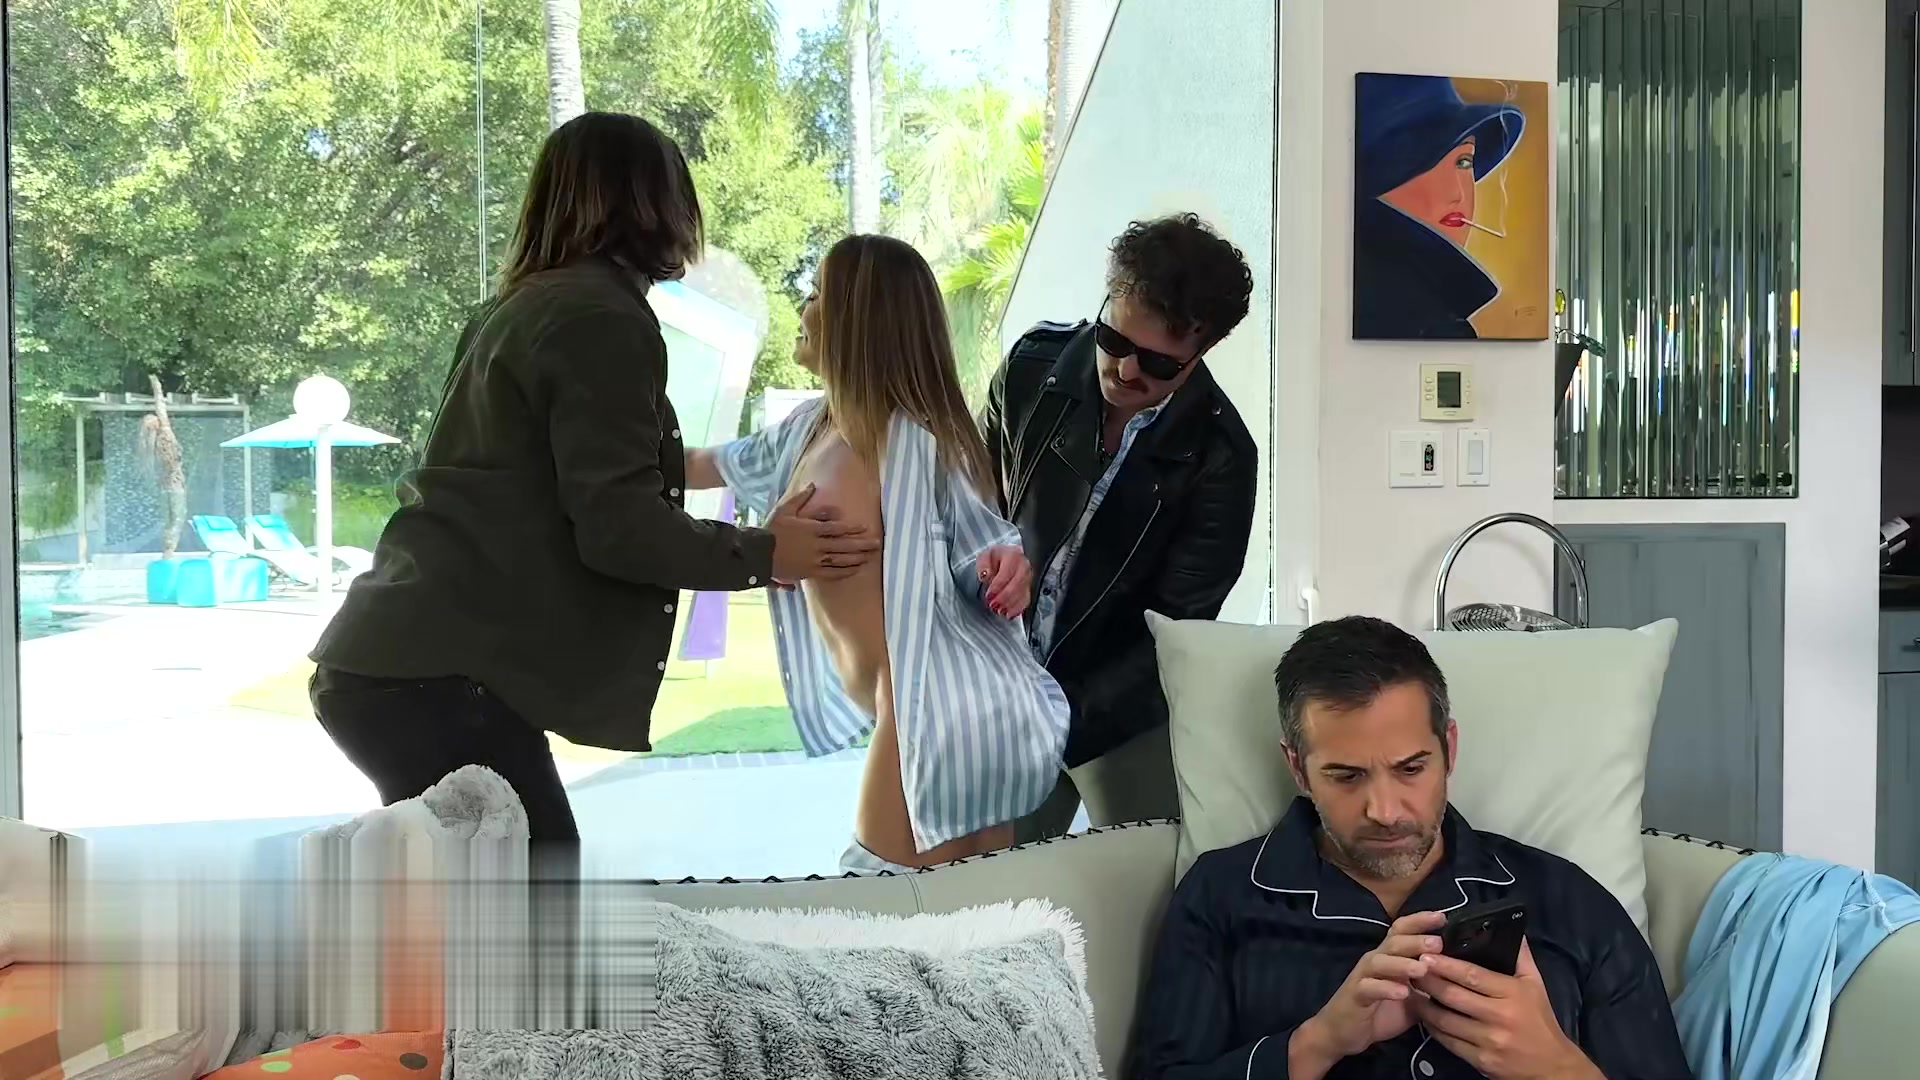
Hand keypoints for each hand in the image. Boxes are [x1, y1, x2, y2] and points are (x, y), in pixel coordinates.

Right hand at [768, 484, 879, 582]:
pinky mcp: (810, 573)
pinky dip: (844, 571)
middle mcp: (816, 545)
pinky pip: (831, 573)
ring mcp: (814, 561)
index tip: (864, 527)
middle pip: (843, 545)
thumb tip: (813, 485)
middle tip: (876, 543)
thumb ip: (801, 498)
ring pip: (840, 560)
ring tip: (870, 557)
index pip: (836, 528)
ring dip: (856, 558)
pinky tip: (854, 569)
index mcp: (811, 529)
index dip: (852, 528)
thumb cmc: (771, 530)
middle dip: (861, 544)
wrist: (759, 553)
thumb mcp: (785, 509)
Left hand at [977, 545, 1030, 617]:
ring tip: (999, 611)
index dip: (997, 586)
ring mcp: (1030, 577)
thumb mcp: (984, 557)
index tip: (989, 595)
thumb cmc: (995, 559)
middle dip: (1004, 597)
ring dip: (1011, 605)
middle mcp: (1024, 565)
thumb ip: (983, 565)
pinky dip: (1018, 609)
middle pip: (1018, 583)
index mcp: (1013, 555)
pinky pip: (1028, 600)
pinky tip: (1009, 614)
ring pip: (1024, 593)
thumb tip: (985, 575)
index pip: (1006, 572)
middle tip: (993, 605)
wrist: (1005, 561)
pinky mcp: (1031, 588)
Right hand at [1294, 911, 1445, 1070]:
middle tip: (1438, 941)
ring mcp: (1363, 977)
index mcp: (1389, 957)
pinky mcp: (1355, 995)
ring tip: (1422, 967)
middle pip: (1394, 942)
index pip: (1402, 931)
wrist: (1343, 1032)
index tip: (1442, 917)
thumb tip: (1458, 977)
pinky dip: (1385, 988)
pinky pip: (1369, 988)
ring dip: (1402, 963)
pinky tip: (1402, 992)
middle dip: (1416, 939)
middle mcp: (1375, 961)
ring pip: (1380, 962)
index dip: (1420, 921)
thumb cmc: (1380, 1012)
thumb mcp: (1412, 999)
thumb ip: (1429, 986)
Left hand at [1410, 939, 1595, 1079]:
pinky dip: (1433, 1029)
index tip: (1426, 955)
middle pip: (1454, 996)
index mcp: (1512, 994)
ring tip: (1410, 991)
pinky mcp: (1480, 1061)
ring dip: (1424, 1005)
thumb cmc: (1541, 1021)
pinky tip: (1424, 1017)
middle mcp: (1499, 1017)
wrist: (1551, 1067)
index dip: (1446, 965)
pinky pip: (1449, 1042)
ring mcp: (1488, 1041)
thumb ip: (1521, 957)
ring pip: (1446, 1021)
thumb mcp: (1535, 985)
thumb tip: (1511, 929)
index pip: (1473, 976)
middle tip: (1409, 969)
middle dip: (1428, 981)